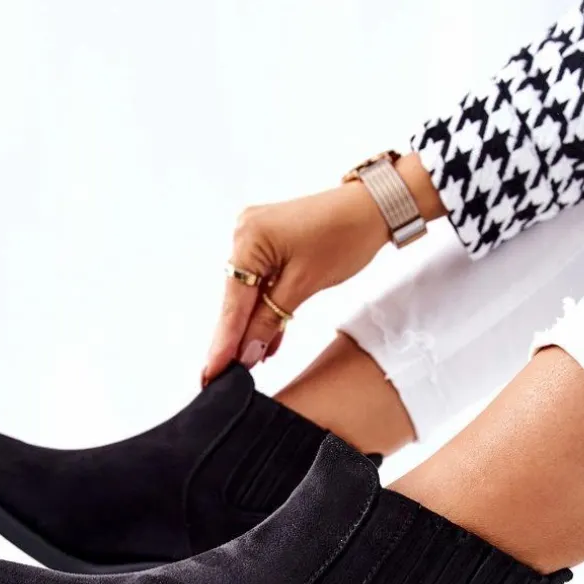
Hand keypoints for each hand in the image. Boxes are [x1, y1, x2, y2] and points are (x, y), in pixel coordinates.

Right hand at [202, 179, 389, 384]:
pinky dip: (265, 309)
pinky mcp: (268, 243)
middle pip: (236, 298)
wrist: (372, 207)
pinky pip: (261, 283)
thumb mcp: (305, 285)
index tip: (211, 373)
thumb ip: (271, 320)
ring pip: (249, 294)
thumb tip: (246, 354)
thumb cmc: (344, 236)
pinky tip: (265, 341)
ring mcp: (254, 237)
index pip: (232, 303)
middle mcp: (243, 234)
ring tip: (244, 365)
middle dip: (234, 338)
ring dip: (252, 327)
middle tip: (221, 376)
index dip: (224, 342)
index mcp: (247, 239)